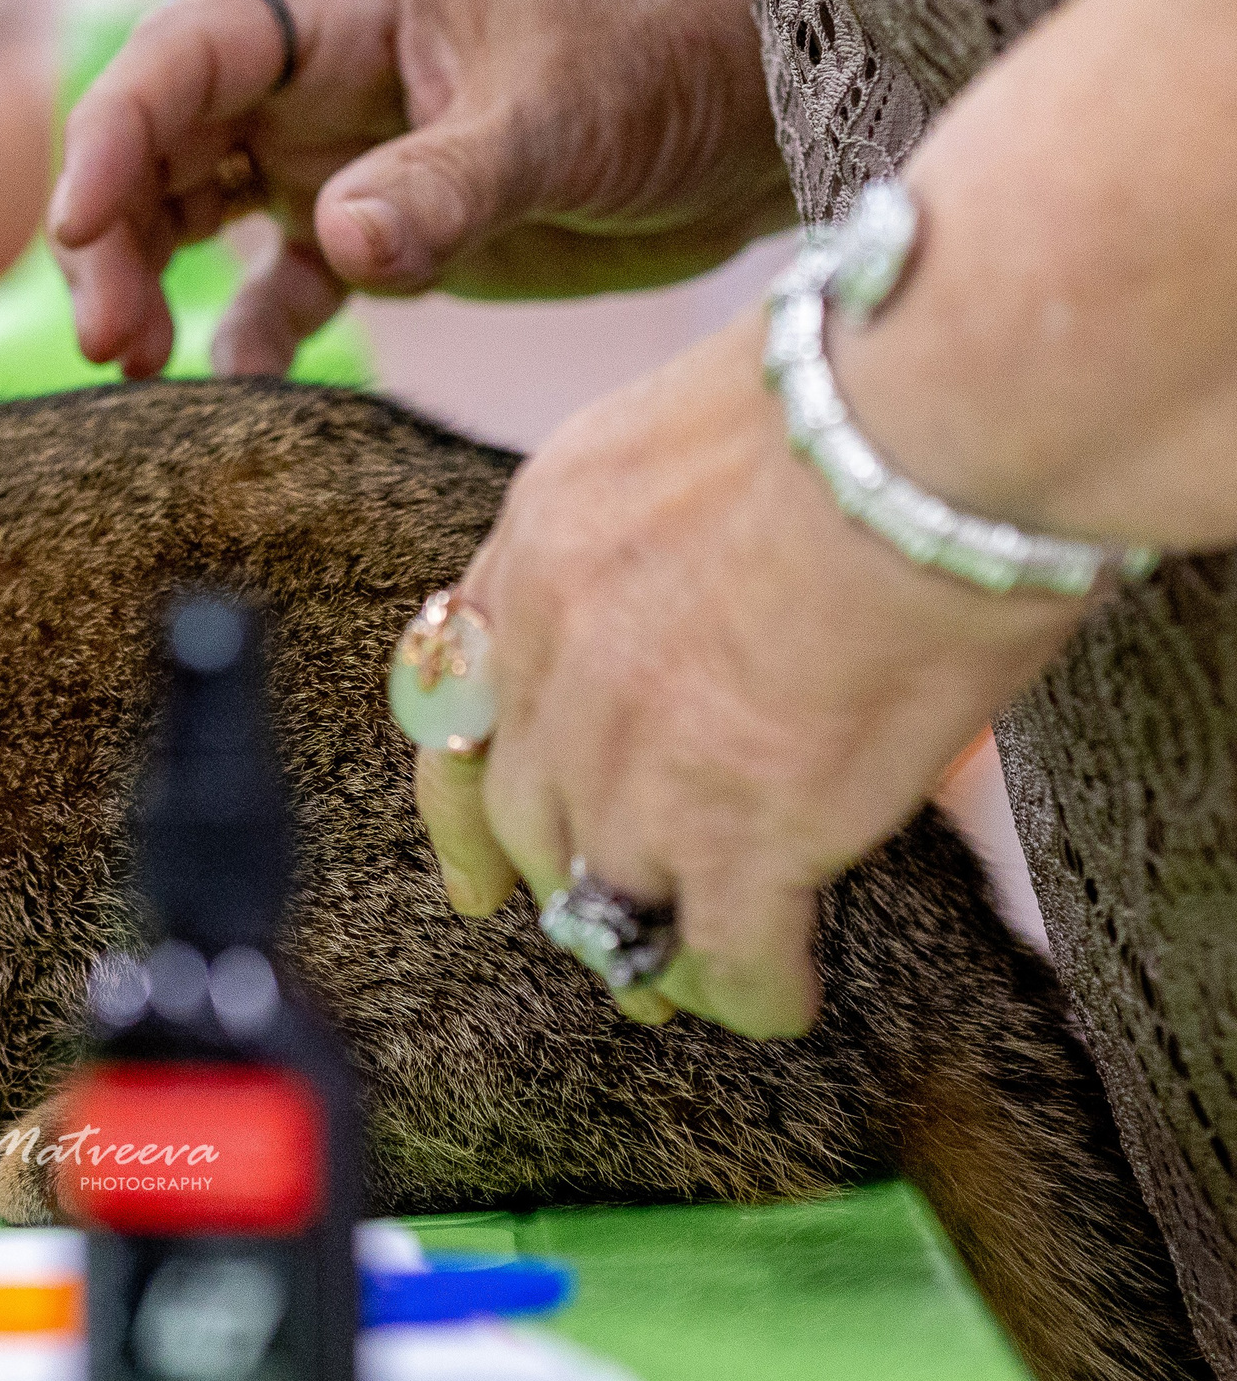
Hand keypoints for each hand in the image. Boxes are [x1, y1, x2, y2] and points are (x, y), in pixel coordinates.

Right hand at [48, 0, 795, 378]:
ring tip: (133, 364)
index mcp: (342, 11)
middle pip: (160, 144)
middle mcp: (314, 83)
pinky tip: (236, 388)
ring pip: (191, 215)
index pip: (185, 55)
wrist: (754, 117)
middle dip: (111, 231)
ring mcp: (335, 160)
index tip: (79, 221)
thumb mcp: (556, 118)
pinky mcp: (375, 238)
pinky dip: (244, 340)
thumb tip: (341, 243)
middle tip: (110, 337)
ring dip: (148, 282)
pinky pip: (276, 293)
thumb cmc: (660, 63)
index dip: (116, 131)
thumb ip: (447, 182)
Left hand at [418, 317, 1090, 1036]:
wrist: (924, 424)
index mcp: (542, 545)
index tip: (471, 872)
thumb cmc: (863, 387)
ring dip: (647, 946)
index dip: (465, 799)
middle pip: (524, 814)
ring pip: (604, 898)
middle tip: (608, 927)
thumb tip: (722, 583)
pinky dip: (751, 991)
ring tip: (690, 977)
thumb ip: (668, 528)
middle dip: (562, 879)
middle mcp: (557, 662)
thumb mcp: (692, 430)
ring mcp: (632, 761)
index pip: (457, 699)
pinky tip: (783, 994)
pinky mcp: (738, 833)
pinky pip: (723, 954)